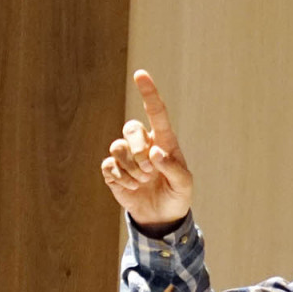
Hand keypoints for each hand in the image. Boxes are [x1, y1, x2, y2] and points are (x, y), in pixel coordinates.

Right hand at [101, 70, 193, 234]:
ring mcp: (127, 156)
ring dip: (131, 168)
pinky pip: (109, 165)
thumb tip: (155, 152)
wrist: (161, 217)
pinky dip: (121, 179)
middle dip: (137, 149)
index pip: (156, 112)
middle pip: (131, 128)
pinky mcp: (114, 170)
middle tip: (149, 171)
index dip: (148, 92)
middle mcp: (143, 144)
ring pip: (117, 147)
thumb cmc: (176, 196)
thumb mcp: (184, 186)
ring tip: (143, 181)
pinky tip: (132, 188)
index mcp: (164, 141)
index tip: (140, 74)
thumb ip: (174, 168)